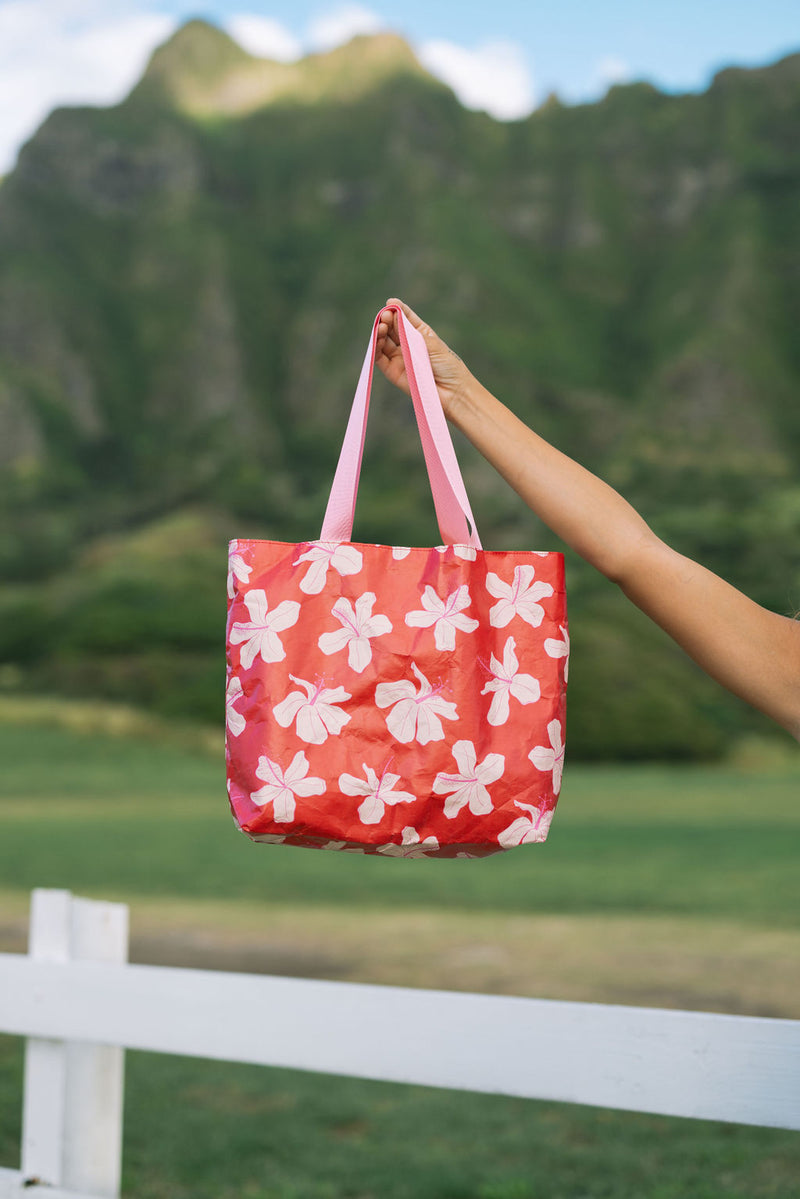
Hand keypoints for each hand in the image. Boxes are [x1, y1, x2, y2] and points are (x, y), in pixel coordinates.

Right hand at [376, 298, 472, 420]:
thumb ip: (409, 331)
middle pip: (392, 328)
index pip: (405, 318)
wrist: (452, 392)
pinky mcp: (393, 372)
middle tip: (384, 316)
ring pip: (383, 341)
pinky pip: (379, 357)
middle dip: (387, 320)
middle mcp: (408, 344)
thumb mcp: (429, 343)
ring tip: (381, 326)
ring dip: (379, 332)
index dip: (397, 310)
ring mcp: (399, 358)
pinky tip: (376, 338)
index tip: (391, 303)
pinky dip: (375, 347)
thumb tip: (392, 314)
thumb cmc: (447, 365)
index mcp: (420, 334)